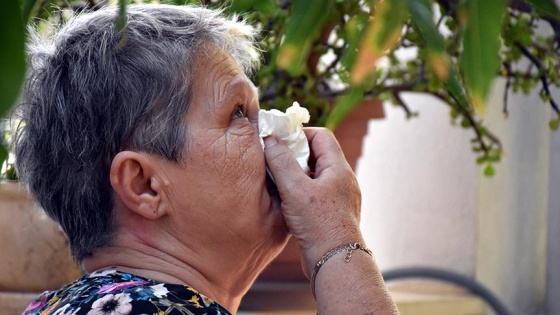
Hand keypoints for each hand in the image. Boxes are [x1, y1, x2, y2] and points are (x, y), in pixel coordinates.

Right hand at [264, 127, 362, 276]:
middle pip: (317, 154)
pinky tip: (285, 201)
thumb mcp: (295, 190)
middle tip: (274, 159)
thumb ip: (280, 162)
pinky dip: (299, 191)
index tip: (279, 140)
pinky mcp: (332, 213)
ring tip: (277, 181)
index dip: (299, 134)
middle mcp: (342, 180)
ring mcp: (338, 197)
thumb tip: (270, 139)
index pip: (321, 136)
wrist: (335, 263)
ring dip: (295, 174)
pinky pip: (314, 193)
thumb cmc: (319, 226)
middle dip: (294, 154)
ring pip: (314, 175)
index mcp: (338, 169)